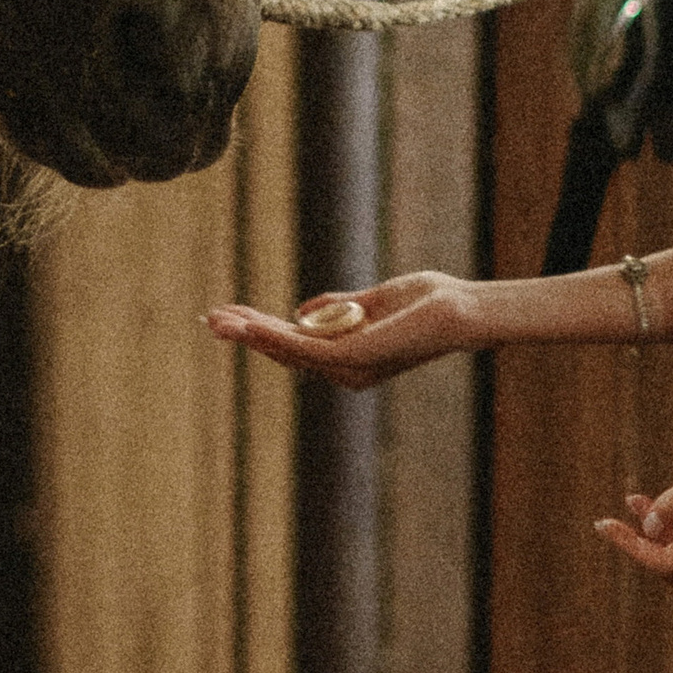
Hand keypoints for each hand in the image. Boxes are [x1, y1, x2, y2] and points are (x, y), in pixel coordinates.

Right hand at [205, 270, 478, 389]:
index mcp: (350, 359)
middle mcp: (346, 371)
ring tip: (218, 321)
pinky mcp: (354, 358)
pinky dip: (275, 336)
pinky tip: (251, 326)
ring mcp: (349, 367)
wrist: (462, 311)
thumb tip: (301, 312)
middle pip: (285, 352)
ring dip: (251, 334)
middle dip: (246, 335)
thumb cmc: (430, 303)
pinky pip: (305, 347)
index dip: (261, 330)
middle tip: (210, 319)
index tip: (231, 314)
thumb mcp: (374, 300)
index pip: (296, 345)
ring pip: (288, 351)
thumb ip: (338, 306)